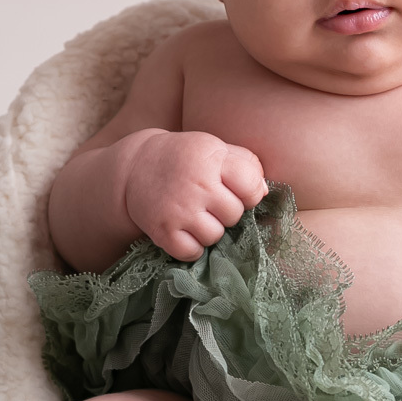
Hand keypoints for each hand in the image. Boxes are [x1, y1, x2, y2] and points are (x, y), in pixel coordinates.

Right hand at [123, 131, 267, 259]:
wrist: (137, 165)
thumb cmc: (185, 158)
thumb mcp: (214, 148)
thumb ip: (245, 164)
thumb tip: (265, 191)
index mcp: (211, 158)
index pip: (251, 185)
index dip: (250, 192)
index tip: (237, 191)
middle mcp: (196, 184)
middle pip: (234, 214)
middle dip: (226, 211)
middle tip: (209, 202)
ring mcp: (179, 210)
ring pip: (215, 236)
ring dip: (209, 229)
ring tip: (196, 214)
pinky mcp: (163, 231)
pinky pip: (192, 252)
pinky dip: (192, 246)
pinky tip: (185, 230)